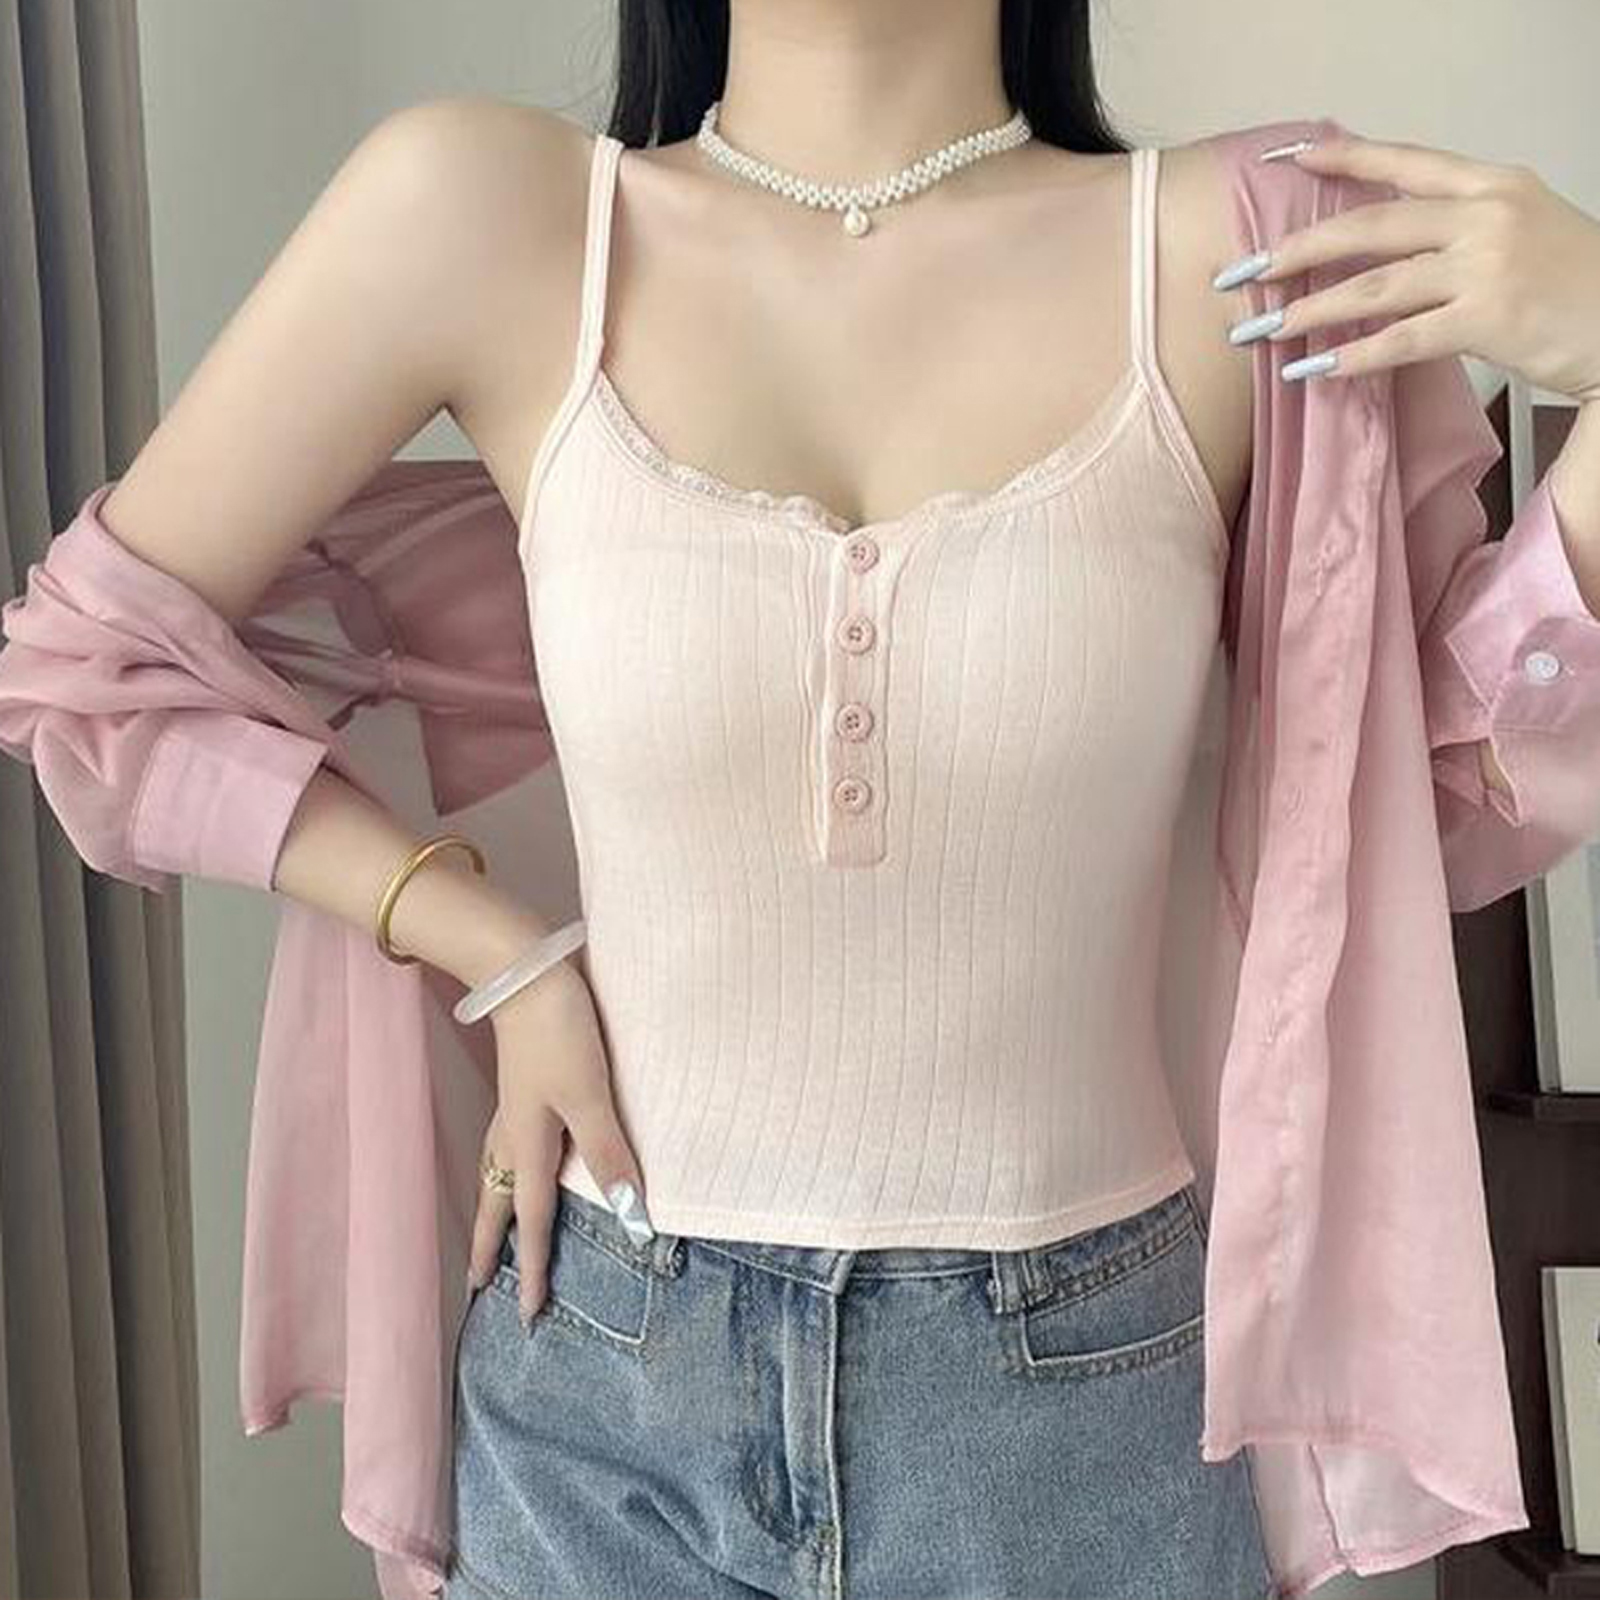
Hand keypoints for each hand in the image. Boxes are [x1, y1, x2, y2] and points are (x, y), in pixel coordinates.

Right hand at [465, 961, 649, 1328]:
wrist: (527, 974)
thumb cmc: (560, 1034)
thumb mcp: (591, 1097)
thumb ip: (609, 1155)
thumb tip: (632, 1218)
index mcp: (530, 1145)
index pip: (535, 1221)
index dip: (533, 1269)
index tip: (528, 1315)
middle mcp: (514, 1133)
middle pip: (498, 1202)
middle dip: (489, 1245)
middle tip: (477, 1285)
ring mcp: (513, 1107)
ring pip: (496, 1173)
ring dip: (492, 1208)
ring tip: (489, 1232)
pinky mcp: (520, 1084)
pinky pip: (505, 1144)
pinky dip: (503, 1170)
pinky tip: (516, 1158)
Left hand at [1222, 131, 1599, 402]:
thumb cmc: (1576, 284)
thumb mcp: (1521, 230)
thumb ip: (1458, 228)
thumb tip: (1384, 245)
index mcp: (1493, 185)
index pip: (1405, 163)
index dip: (1344, 160)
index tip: (1290, 159)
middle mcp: (1486, 216)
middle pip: (1370, 227)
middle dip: (1298, 250)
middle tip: (1244, 271)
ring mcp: (1486, 266)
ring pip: (1375, 286)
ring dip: (1310, 311)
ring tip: (1262, 329)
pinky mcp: (1488, 319)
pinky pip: (1403, 340)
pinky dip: (1353, 356)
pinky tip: (1313, 368)